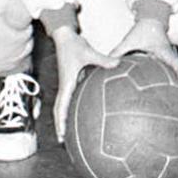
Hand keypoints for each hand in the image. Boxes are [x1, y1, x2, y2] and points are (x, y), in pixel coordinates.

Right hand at [51, 28, 115, 142]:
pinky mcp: (70, 80)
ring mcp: (67, 84)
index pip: (61, 107)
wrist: (64, 36)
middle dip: (60, 125)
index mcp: (67, 83)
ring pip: (62, 105)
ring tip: (69, 132)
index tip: (62, 136)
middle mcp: (65, 86)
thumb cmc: (74, 44)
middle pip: (59, 111)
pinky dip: (71, 107)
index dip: (61, 122)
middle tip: (62, 141)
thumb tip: (119, 64)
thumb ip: (104, 60)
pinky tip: (81, 111)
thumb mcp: (89, 53)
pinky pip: (70, 97)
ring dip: (64, 118)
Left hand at [111, 16, 177, 93]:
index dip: (177, 69)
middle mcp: (171, 54)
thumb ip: (118, 52)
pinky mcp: (175, 60)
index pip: (172, 60)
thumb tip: (107, 64)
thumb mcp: (128, 41)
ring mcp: (175, 57)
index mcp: (162, 49)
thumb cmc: (141, 31)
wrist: (152, 20)